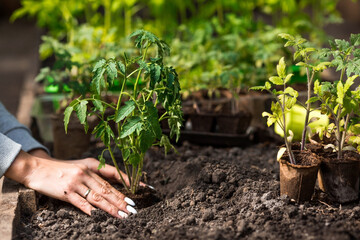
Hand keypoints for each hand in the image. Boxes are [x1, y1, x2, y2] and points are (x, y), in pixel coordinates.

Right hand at [5, 150, 137, 218]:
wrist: (36, 168)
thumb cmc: (61, 169)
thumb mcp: (80, 167)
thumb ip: (95, 175)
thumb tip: (112, 188)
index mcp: (91, 164)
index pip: (114, 173)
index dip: (127, 182)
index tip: (141, 188)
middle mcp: (86, 172)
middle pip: (107, 188)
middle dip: (122, 200)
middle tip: (133, 209)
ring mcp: (76, 181)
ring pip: (98, 196)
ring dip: (111, 207)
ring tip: (122, 215)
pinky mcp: (66, 191)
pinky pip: (81, 202)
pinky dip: (91, 210)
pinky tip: (98, 216)